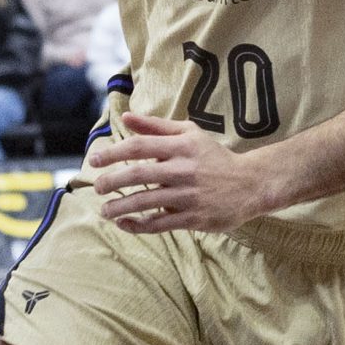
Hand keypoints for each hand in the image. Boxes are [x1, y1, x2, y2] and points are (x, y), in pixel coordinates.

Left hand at [83, 111, 279, 232]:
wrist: (250, 184)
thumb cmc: (215, 157)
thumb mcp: (190, 134)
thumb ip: (156, 127)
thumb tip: (125, 118)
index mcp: (181, 146)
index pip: (139, 146)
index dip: (113, 153)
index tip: (94, 161)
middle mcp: (184, 169)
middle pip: (138, 174)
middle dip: (112, 182)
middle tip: (98, 188)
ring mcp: (189, 195)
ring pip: (145, 202)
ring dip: (120, 207)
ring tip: (105, 211)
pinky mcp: (194, 217)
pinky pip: (159, 224)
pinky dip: (138, 225)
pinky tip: (124, 224)